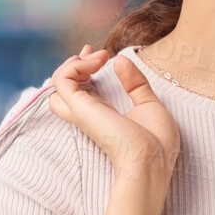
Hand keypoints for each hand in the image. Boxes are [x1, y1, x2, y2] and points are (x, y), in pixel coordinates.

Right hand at [43, 45, 180, 181]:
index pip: (83, 91)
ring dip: (73, 64)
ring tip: (97, 57)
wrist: (151, 162)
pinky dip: (74, 66)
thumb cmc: (156, 144)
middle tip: (93, 52)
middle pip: (65, 87)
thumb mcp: (150, 106)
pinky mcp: (80, 109)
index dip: (86, 70)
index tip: (101, 55)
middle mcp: (90, 114)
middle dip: (75, 64)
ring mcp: (82, 112)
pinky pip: (61, 81)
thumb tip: (120, 60)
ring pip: (58, 83)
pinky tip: (95, 63)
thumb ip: (136, 84)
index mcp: (105, 115)